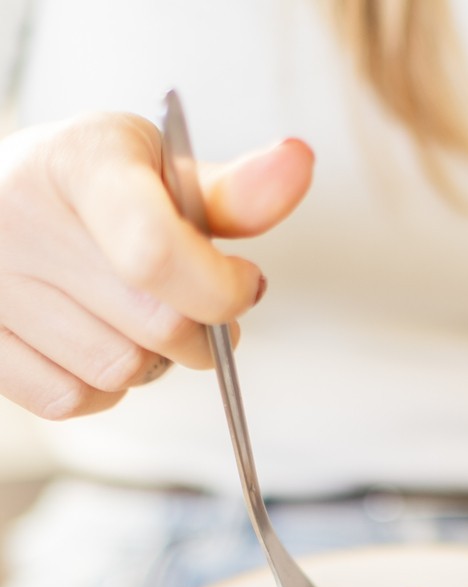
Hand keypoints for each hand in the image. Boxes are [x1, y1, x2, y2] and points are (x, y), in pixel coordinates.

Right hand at [0, 111, 313, 418]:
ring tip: (136, 317)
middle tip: (203, 309)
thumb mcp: (158, 170)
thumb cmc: (93, 187)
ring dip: (151, 362)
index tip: (246, 284)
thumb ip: (233, 193)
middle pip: (159, 327)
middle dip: (202, 332)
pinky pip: (72, 400)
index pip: (156, 251)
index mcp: (78, 163)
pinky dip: (103, 388)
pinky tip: (97, 343)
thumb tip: (297, 164)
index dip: (220, 288)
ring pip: (120, 373)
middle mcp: (20, 219)